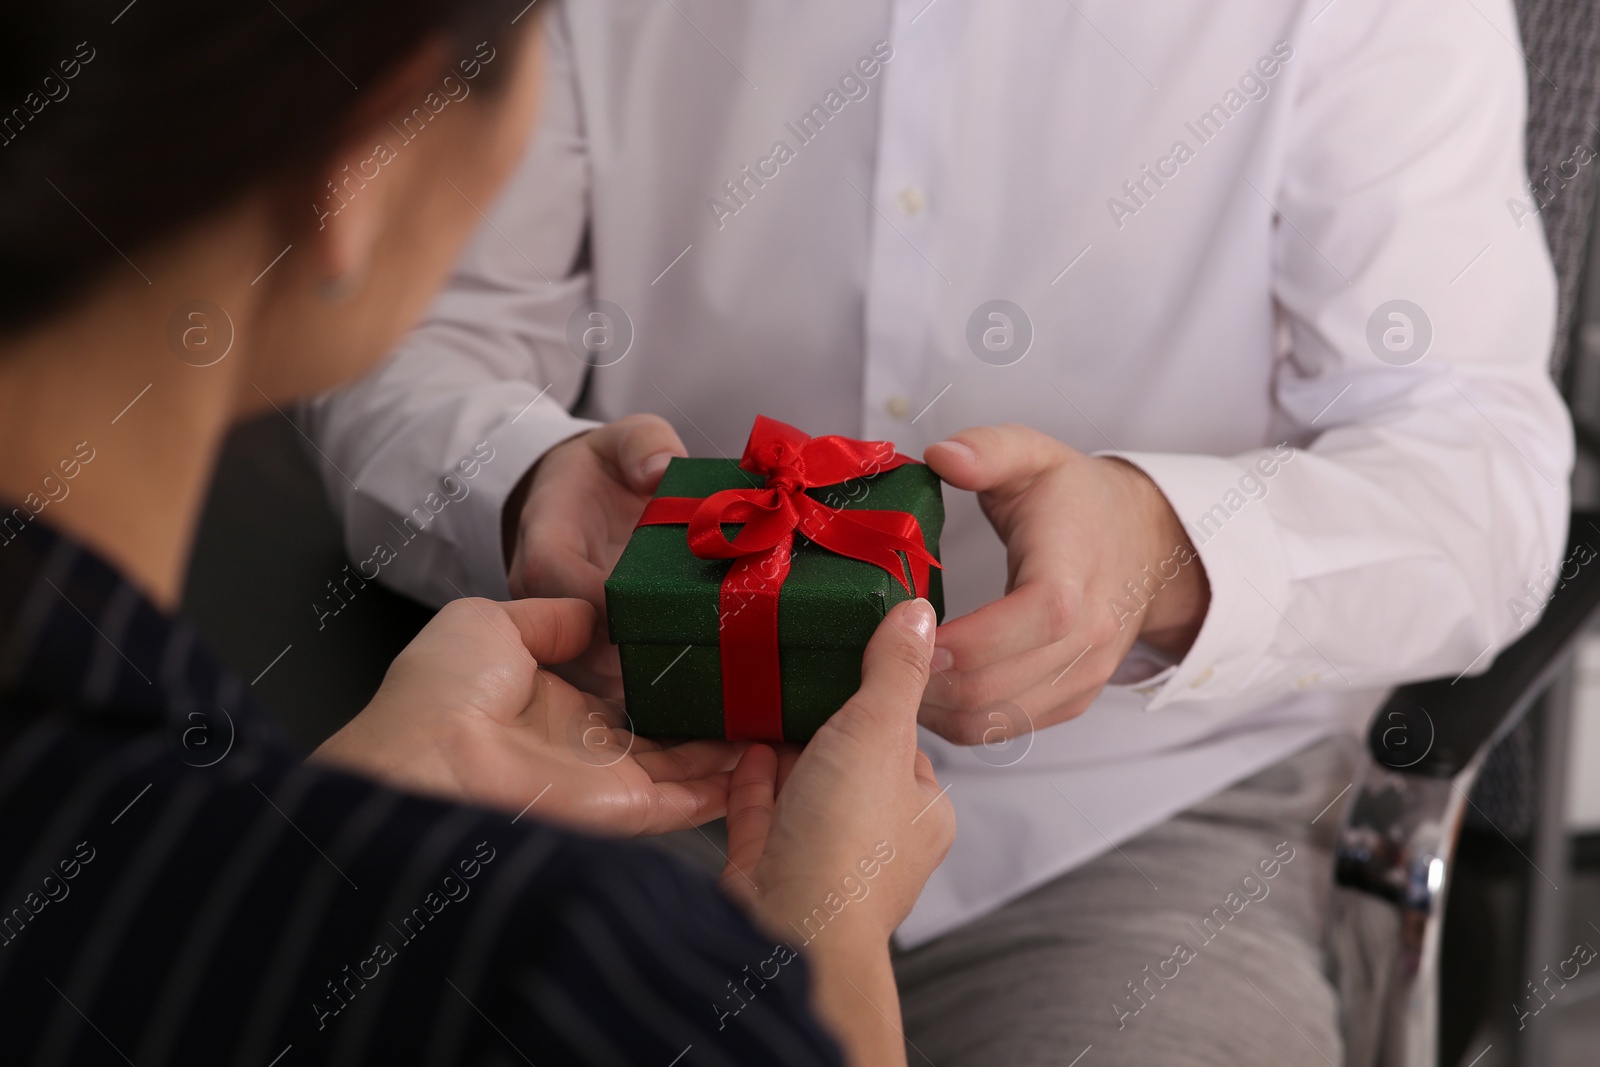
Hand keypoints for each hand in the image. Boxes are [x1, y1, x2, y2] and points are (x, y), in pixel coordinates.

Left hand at [310, 597, 740, 836]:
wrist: (426, 758)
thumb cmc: (442, 689)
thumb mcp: (490, 621)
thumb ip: (552, 617)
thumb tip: (597, 612)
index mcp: (553, 703)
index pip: (626, 692)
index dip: (668, 674)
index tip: (712, 649)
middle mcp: (585, 748)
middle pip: (667, 733)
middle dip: (713, 714)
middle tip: (763, 685)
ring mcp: (607, 783)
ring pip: (689, 769)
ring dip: (733, 749)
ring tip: (782, 716)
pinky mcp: (626, 809)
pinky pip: (690, 801)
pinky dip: (730, 786)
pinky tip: (767, 759)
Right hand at [503, 414, 686, 697]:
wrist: (572, 493)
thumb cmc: (601, 469)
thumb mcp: (621, 437)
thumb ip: (642, 443)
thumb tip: (659, 469)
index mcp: (546, 540)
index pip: (564, 582)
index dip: (609, 609)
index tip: (663, 621)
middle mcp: (541, 594)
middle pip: (575, 646)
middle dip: (631, 664)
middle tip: (696, 676)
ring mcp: (556, 627)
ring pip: (586, 675)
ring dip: (636, 692)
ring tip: (697, 702)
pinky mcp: (578, 647)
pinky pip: (601, 682)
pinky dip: (639, 696)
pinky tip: (687, 706)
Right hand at [718, 599, 954, 1066]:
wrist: (786, 930)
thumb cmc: (847, 847)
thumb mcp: (879, 731)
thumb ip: (894, 670)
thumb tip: (917, 616)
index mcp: (920, 811)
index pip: (905, 741)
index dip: (879, 699)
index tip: (853, 657)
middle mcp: (875, 839)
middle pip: (849, 761)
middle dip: (824, 721)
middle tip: (798, 667)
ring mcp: (820, 855)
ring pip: (803, 786)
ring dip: (784, 745)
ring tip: (764, 692)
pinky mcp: (769, 867)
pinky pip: (761, 812)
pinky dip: (753, 778)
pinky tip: (742, 743)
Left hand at [919, 424, 1209, 743]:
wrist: (1146, 545)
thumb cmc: (1080, 501)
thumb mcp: (1035, 455)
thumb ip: (989, 450)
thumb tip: (942, 455)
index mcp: (1074, 572)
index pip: (1032, 619)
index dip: (965, 638)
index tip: (907, 624)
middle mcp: (1088, 634)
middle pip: (1000, 684)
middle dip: (928, 679)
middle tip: (880, 653)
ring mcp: (1083, 674)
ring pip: (997, 718)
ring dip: (936, 708)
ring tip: (895, 674)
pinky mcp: (1072, 699)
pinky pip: (1008, 728)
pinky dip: (959, 721)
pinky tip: (928, 692)